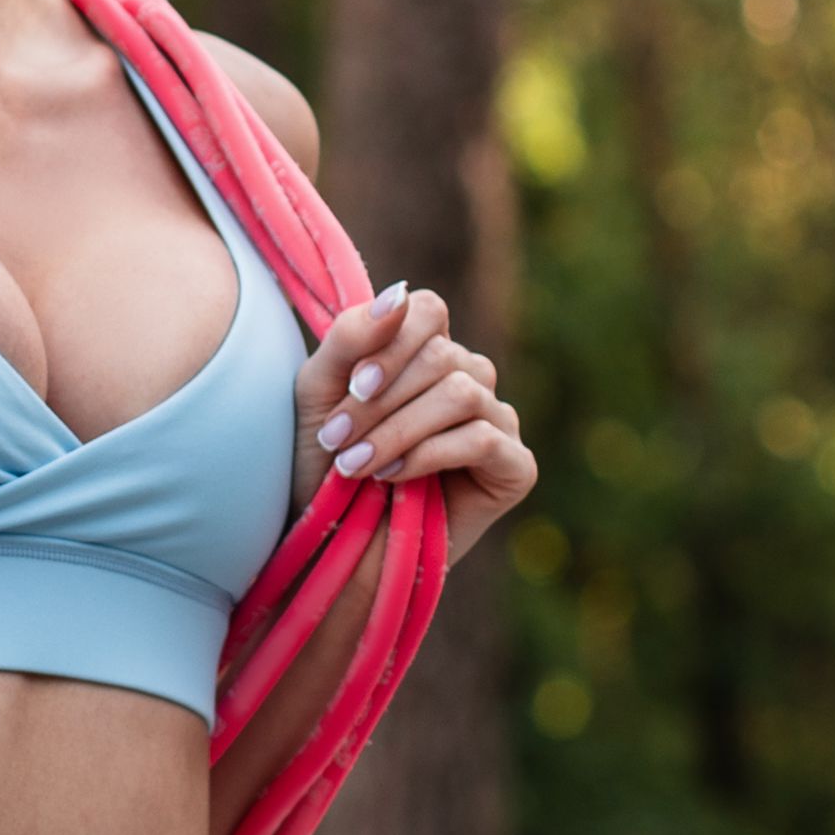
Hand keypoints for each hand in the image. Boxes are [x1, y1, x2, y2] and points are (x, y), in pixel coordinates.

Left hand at [292, 285, 535, 555]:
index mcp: (425, 353)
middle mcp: (469, 380)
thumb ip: (353, 336)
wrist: (331, 541)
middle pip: (441, 355)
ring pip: (461, 393)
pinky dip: (430, 455)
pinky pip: (483, 438)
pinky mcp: (515, 467)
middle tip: (337, 441)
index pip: (429, 309)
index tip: (353, 386)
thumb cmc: (324, 462)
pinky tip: (394, 478)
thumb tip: (399, 293)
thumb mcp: (320, 390)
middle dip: (380, 401)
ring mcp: (498, 422)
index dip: (393, 342)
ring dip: (398, 430)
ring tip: (356, 466)